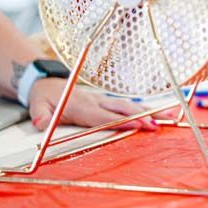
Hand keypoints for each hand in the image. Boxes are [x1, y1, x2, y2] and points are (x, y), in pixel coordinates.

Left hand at [27, 78, 162, 131]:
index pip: (103, 116)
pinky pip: (128, 106)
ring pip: (130, 106)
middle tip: (157, 125)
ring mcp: (104, 100)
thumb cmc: (44, 96)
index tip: (137, 125)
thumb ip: (39, 114)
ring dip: (151, 112)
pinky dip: (146, 109)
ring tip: (171, 116)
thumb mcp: (37, 105)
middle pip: (122, 110)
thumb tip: (40, 123)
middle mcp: (96, 101)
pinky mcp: (108, 101)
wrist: (47, 82)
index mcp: (81, 105)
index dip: (120, 121)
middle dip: (141, 117)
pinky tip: (163, 113)